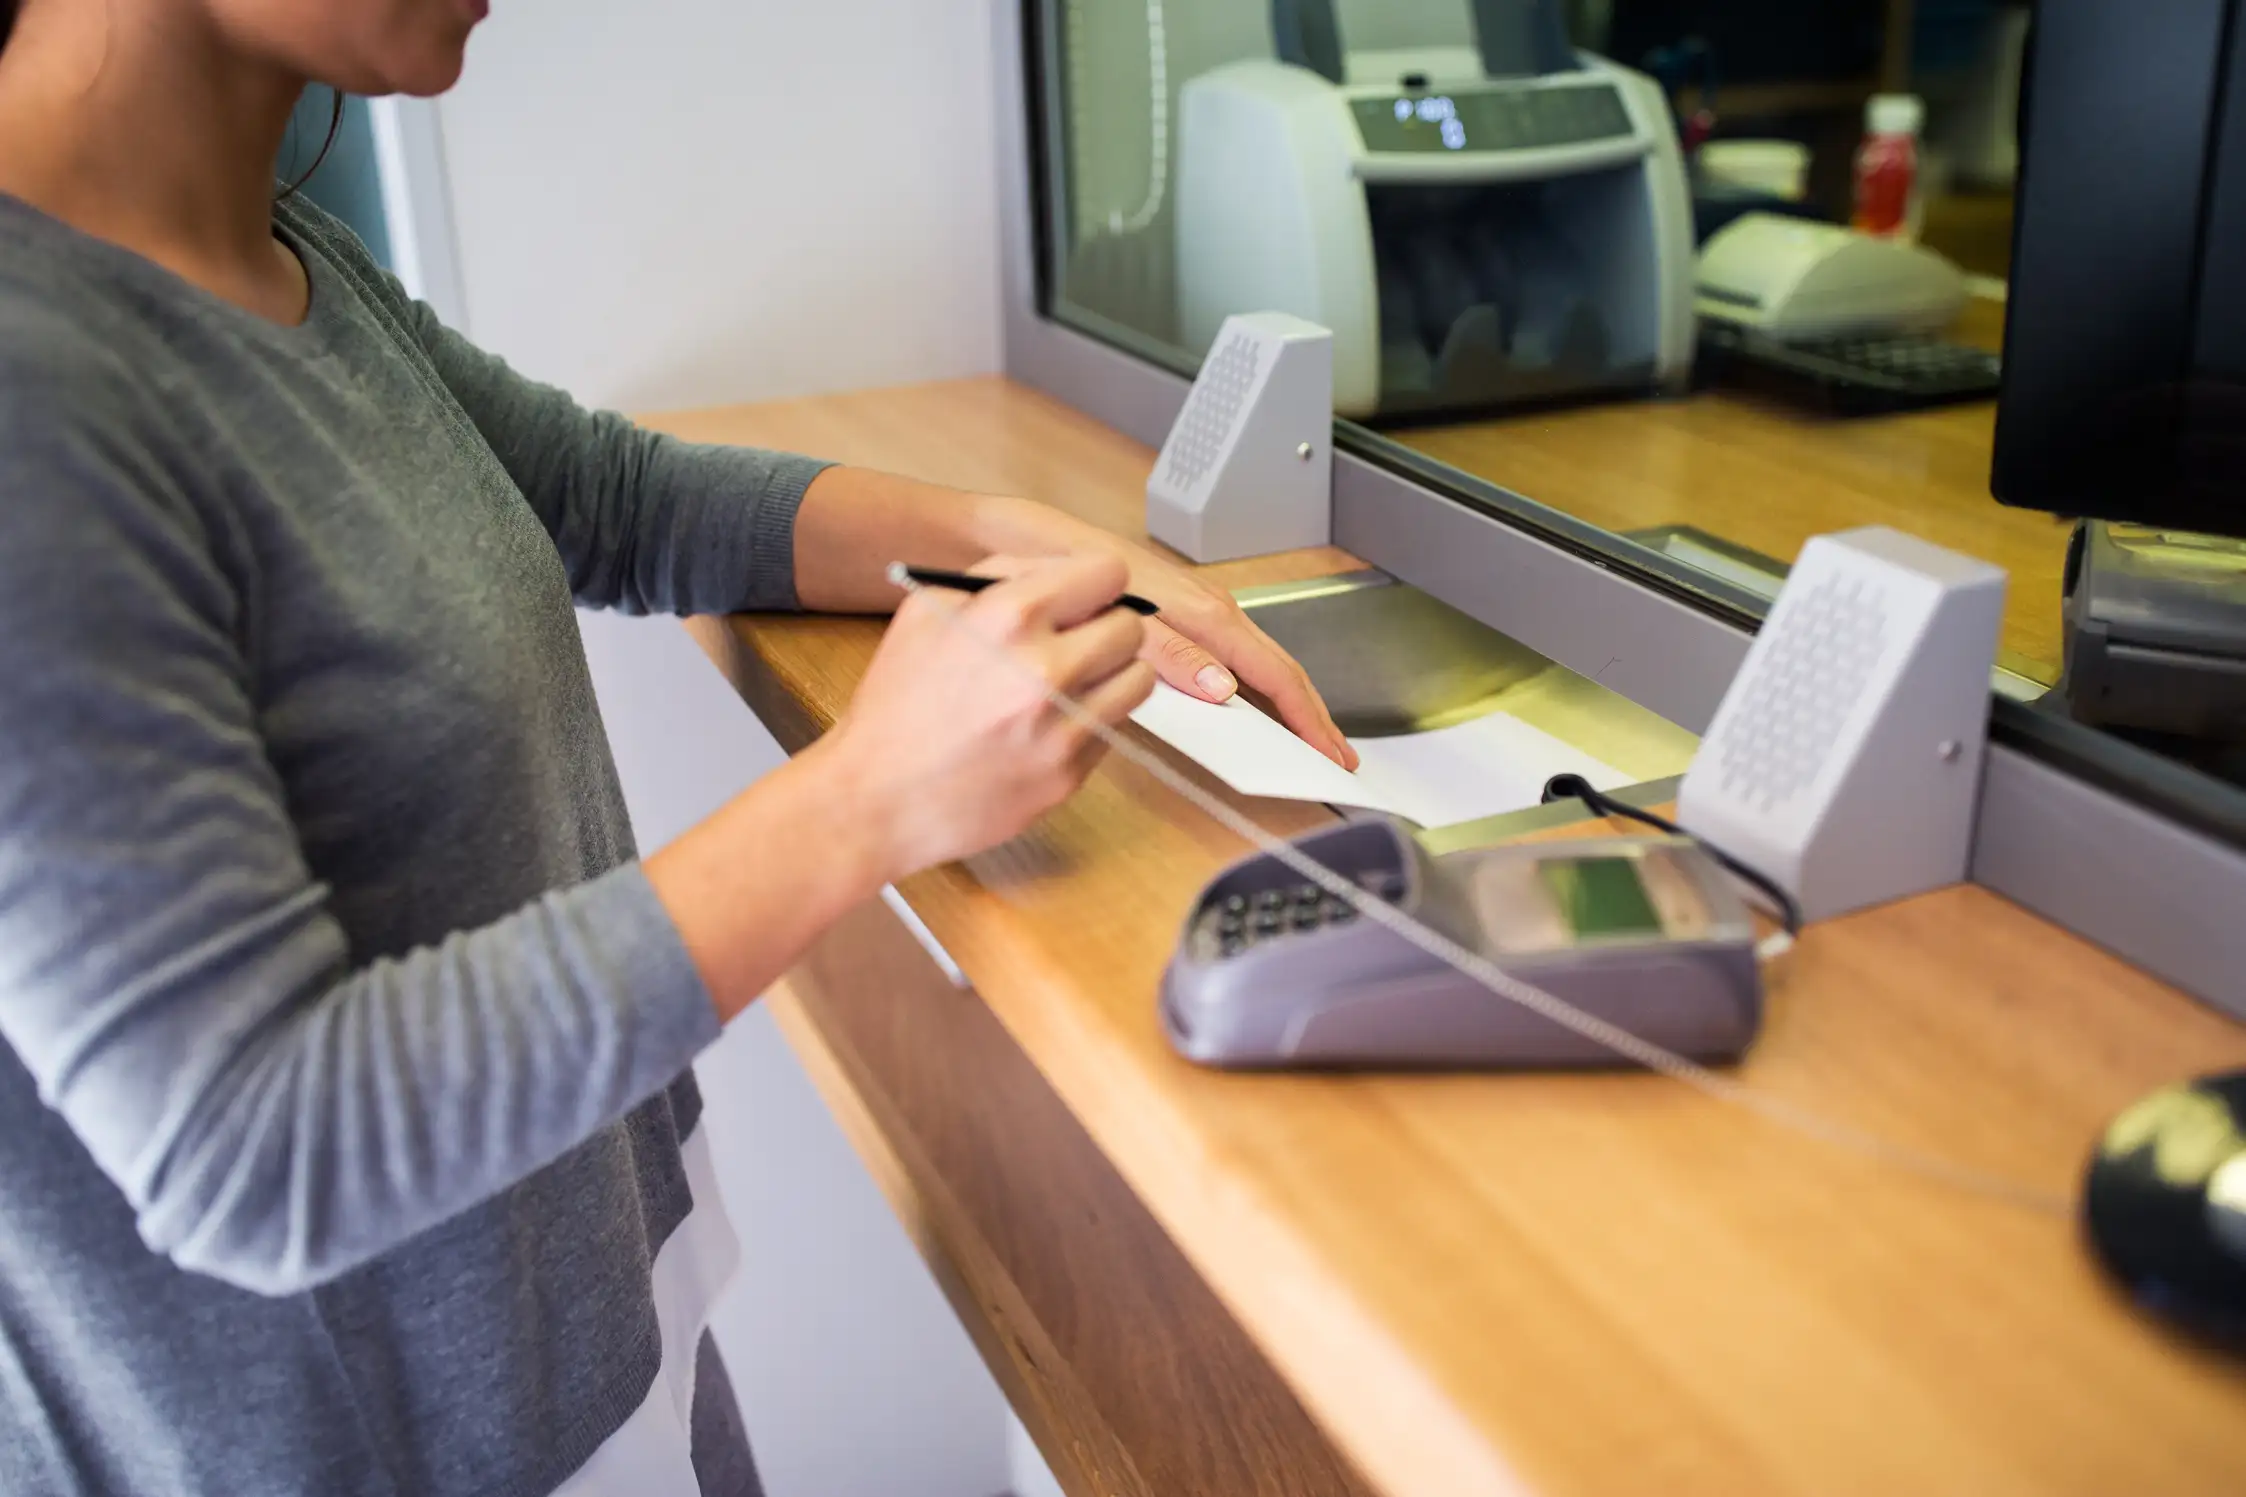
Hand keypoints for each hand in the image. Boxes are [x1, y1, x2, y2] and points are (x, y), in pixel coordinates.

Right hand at [818, 554, 1156, 879]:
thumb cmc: (898, 701)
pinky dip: (1090, 724)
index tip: (1082, 600)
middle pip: (1131, 627)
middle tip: (1074, 645)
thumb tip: (1062, 573)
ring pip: (1138, 680)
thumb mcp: (928, 611)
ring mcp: (1063, 727)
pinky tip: (1046, 729)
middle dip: (1104, 629)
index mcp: (1010, 616)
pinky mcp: (1070, 774)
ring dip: (1111, 677)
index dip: (1095, 584)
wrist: (876, 797)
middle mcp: (1046, 668)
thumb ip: (1000, 576)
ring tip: (1070, 685)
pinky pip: (1113, 730)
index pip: (1108, 573)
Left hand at [971, 501, 1357, 769]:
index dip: (1305, 713)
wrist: (1017, 543)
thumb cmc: (1059, 573)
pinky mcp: (1172, 619)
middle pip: (1274, 668)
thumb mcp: (1111, 616)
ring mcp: (1190, 613)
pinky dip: (1252, 689)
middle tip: (1335, 758)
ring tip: (1308, 741)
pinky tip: (1255, 713)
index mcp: (1198, 609)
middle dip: (1309, 713)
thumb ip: (1168, 653)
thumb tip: (1224, 689)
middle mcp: (1203, 608)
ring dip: (1285, 703)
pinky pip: (1228, 658)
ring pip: (1254, 663)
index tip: (1328, 749)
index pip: (1271, 669)